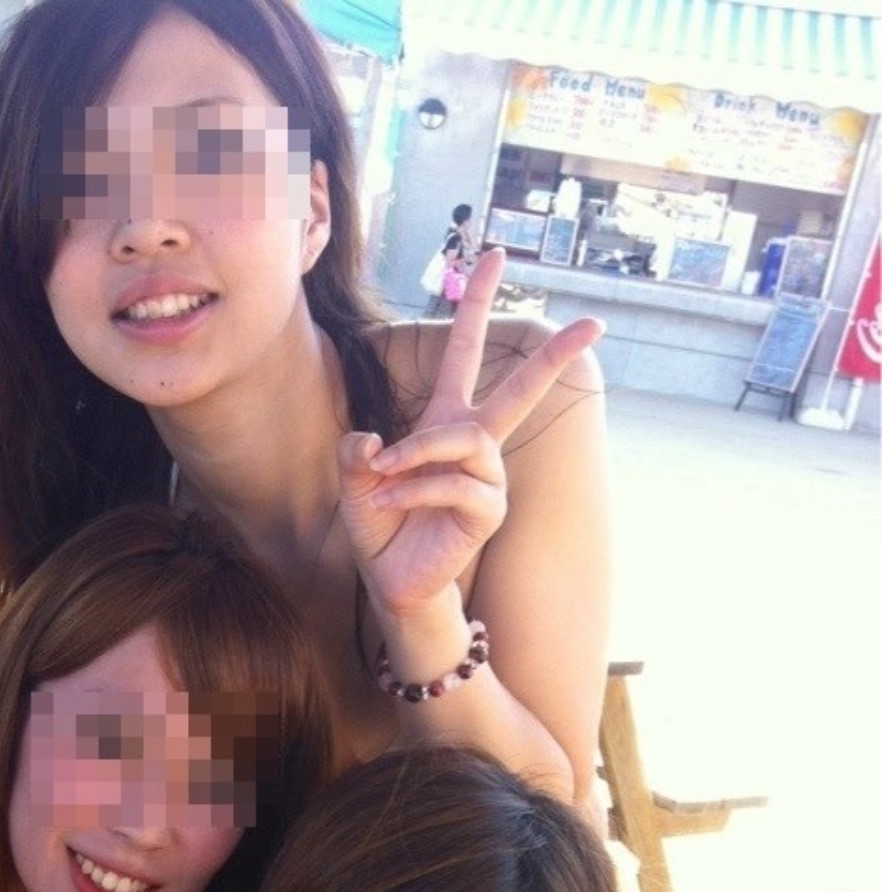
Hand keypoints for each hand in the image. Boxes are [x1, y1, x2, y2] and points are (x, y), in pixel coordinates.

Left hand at [338, 248, 603, 622]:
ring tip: (383, 474)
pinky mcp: (487, 511)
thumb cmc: (380, 523)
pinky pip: (456, 484)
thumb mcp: (356, 478)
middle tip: (593, 325)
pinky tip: (389, 502)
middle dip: (555, 355)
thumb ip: (356, 451)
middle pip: (521, 390)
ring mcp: (487, 477)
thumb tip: (375, 440)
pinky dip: (416, 489)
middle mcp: (475, 442)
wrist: (392, 579)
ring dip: (419, 451)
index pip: (466, 352)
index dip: (476, 304)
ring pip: (466, 439)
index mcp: (446, 419)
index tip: (493, 255)